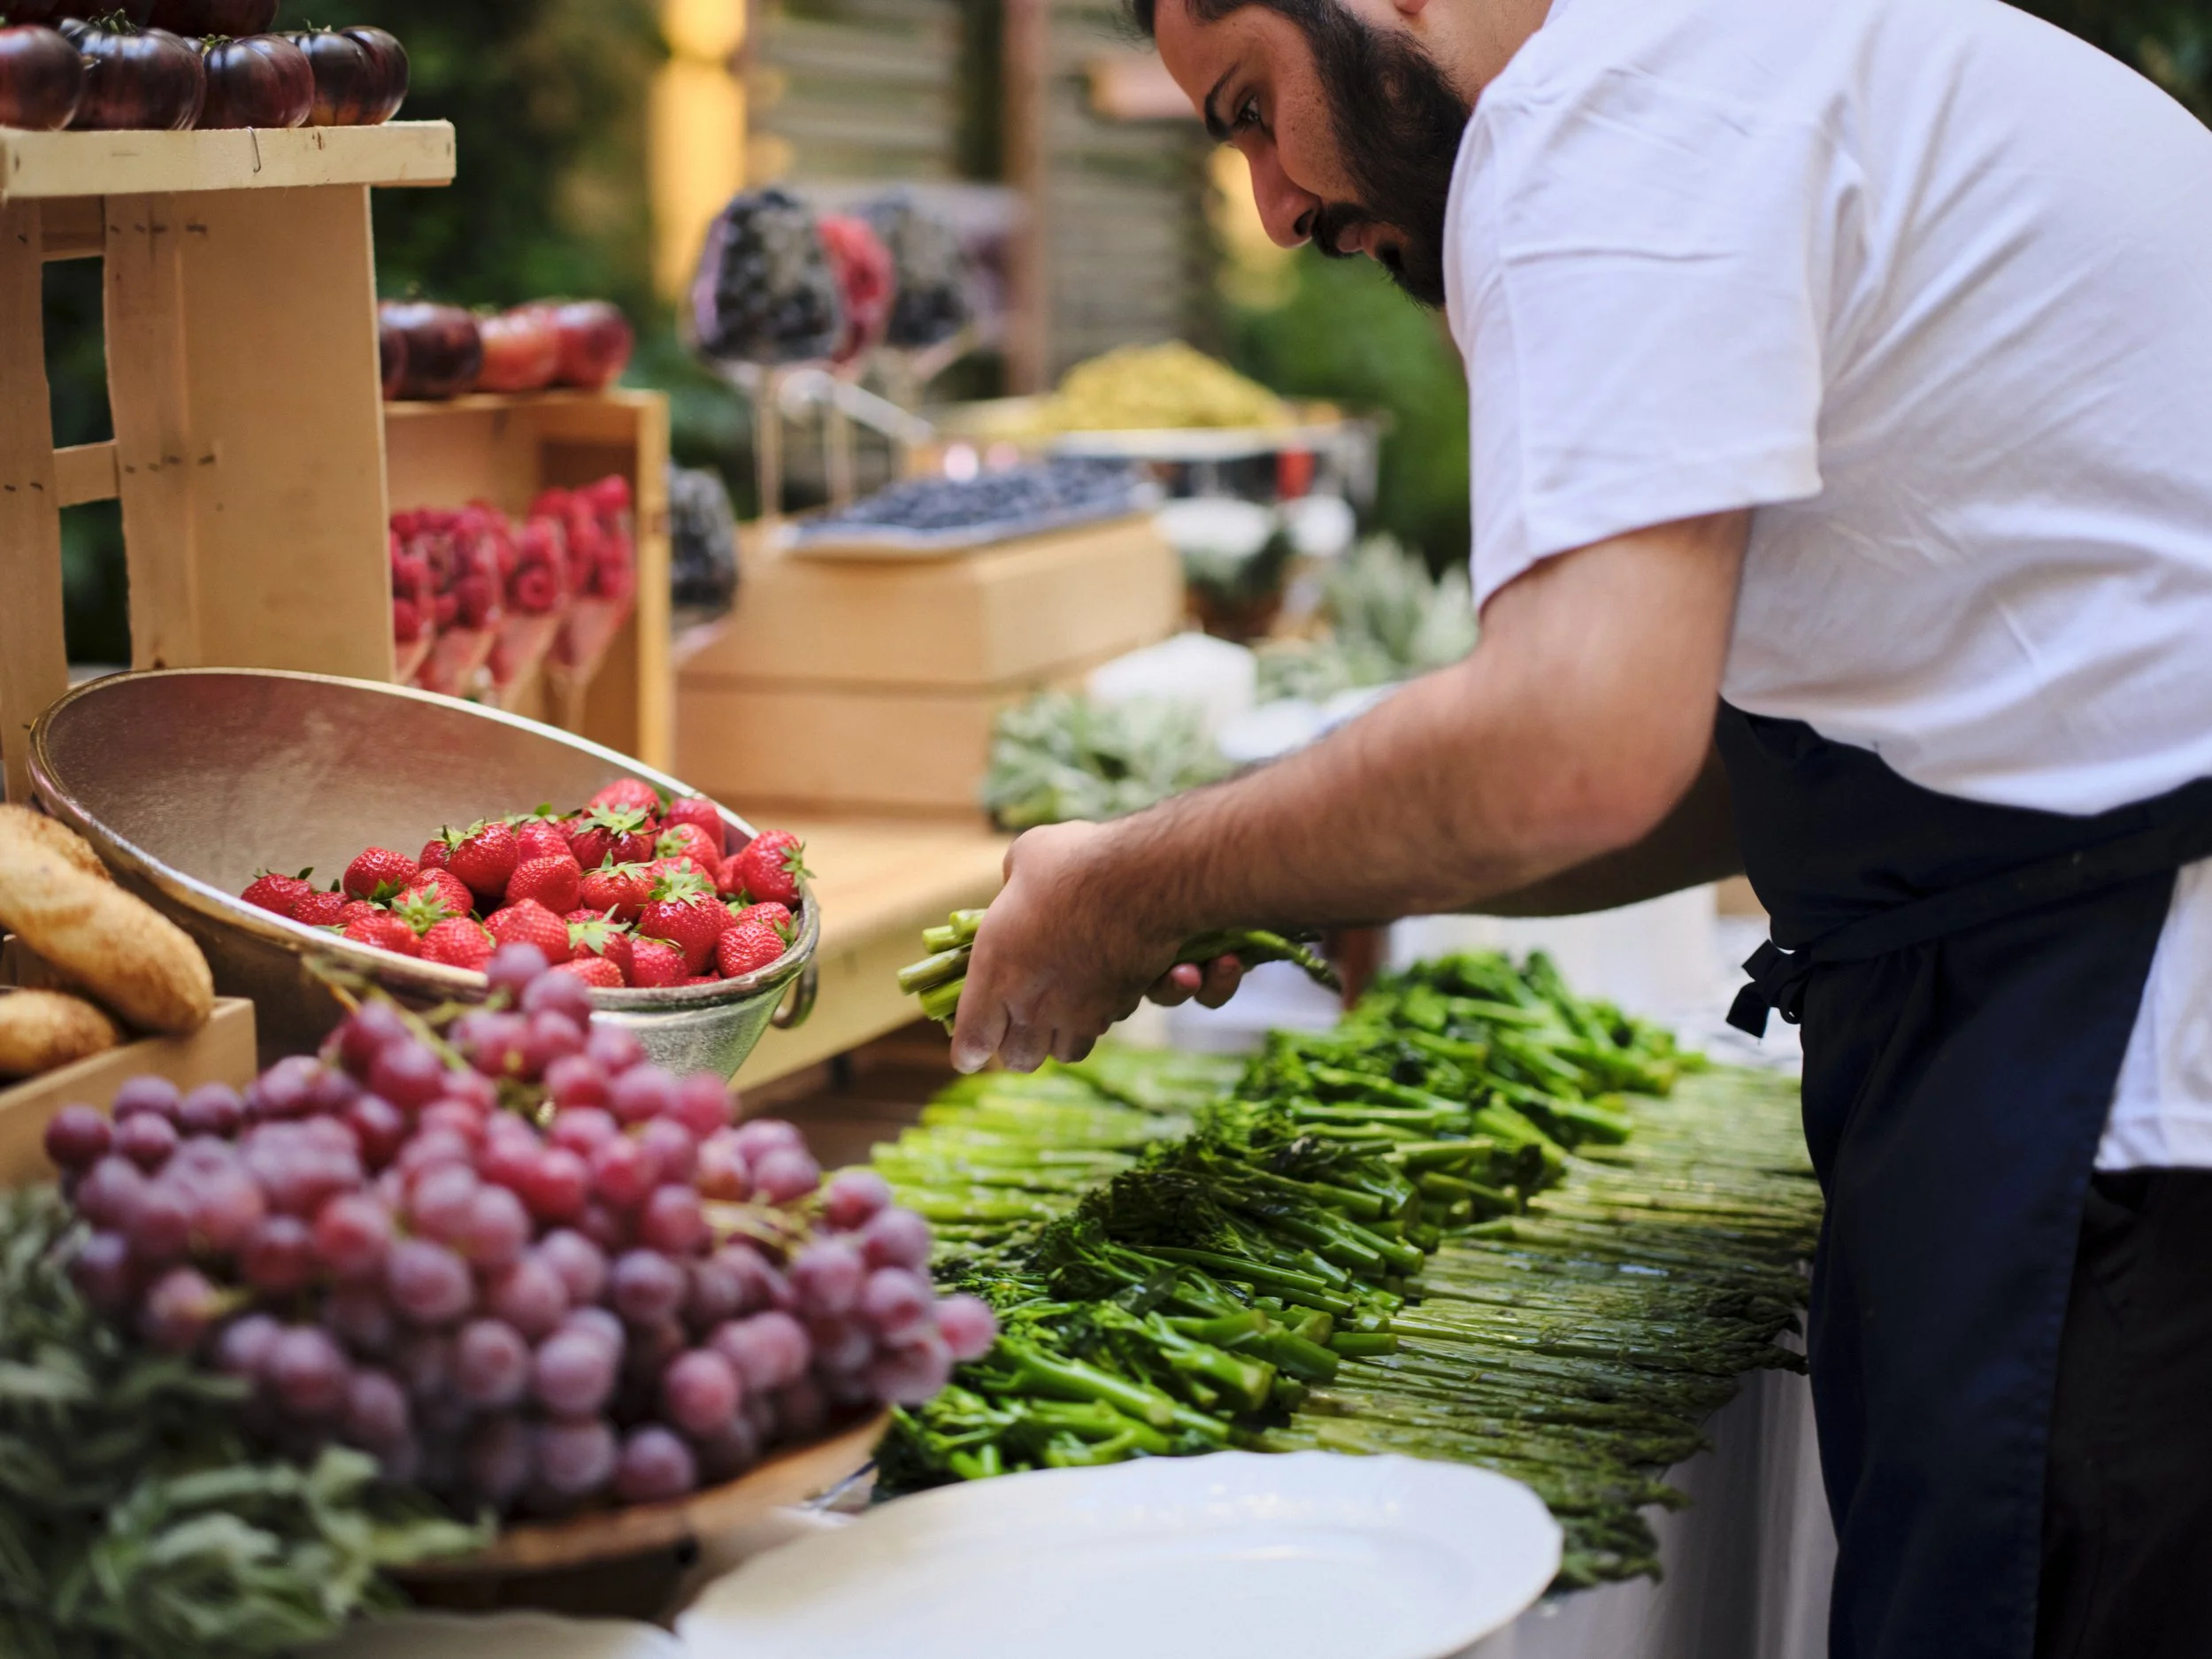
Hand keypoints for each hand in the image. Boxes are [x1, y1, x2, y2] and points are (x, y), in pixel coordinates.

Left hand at [948, 822, 1240, 1073]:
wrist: (1141, 879)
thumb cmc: (1073, 863)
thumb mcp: (1024, 860)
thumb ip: (1013, 886)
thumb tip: (1017, 888)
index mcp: (994, 972)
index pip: (971, 1045)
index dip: (968, 1051)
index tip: (970, 1048)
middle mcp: (1032, 1004)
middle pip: (1018, 1059)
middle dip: (1013, 1047)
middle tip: (1016, 1023)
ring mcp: (1077, 1011)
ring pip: (1061, 1054)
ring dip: (1055, 1038)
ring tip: (1057, 1013)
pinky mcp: (1115, 1007)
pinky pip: (1098, 1031)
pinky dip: (1093, 1022)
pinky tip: (1095, 995)